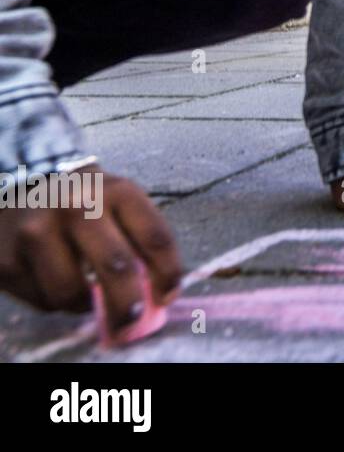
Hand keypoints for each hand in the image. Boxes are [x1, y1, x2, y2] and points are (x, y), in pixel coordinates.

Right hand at [0, 166, 181, 333]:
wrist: (25, 182)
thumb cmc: (86, 199)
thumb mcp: (119, 202)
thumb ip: (141, 241)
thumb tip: (157, 296)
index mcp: (117, 191)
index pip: (156, 238)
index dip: (168, 275)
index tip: (167, 297)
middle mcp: (77, 206)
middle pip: (117, 268)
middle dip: (129, 304)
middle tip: (131, 321)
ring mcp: (37, 231)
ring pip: (71, 292)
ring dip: (84, 304)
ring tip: (85, 293)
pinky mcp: (7, 258)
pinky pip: (41, 299)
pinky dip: (54, 301)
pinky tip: (53, 279)